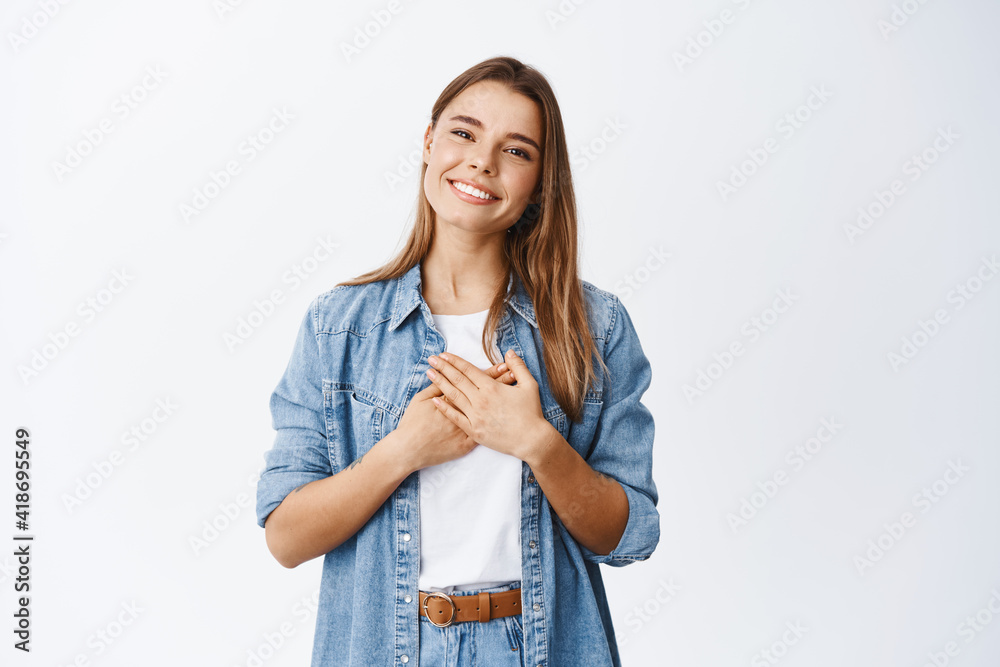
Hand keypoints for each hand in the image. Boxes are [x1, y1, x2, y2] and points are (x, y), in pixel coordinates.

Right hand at [392, 360, 516, 472]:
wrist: (409, 450)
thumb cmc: (412, 423)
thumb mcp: (420, 400)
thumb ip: (435, 387)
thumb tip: (443, 373)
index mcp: (452, 398)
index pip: (474, 382)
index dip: (489, 373)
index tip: (503, 366)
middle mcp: (462, 412)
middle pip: (485, 395)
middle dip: (501, 383)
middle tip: (514, 374)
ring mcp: (465, 429)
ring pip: (489, 413)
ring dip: (502, 401)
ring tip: (513, 394)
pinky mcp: (466, 444)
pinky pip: (484, 433)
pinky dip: (495, 425)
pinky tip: (506, 418)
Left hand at [426, 349, 547, 460]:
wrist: (531, 440)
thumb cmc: (532, 413)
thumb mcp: (529, 385)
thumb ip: (519, 366)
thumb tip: (509, 352)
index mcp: (492, 388)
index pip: (469, 370)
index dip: (455, 361)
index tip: (444, 355)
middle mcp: (480, 400)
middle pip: (457, 380)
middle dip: (443, 368)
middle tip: (431, 359)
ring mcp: (475, 416)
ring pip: (453, 396)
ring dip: (440, 383)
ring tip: (429, 373)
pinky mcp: (474, 431)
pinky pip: (455, 417)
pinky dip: (444, 408)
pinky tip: (435, 399)